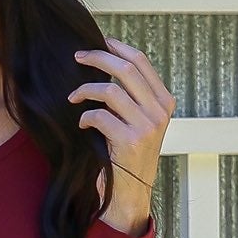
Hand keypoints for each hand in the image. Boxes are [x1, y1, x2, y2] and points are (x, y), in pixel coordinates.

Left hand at [67, 39, 174, 223]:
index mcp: (164, 103)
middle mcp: (159, 112)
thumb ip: (132, 98)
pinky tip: (82, 125)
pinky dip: (85, 117)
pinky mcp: (130, 141)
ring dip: (85, 90)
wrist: (130, 195)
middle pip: (126, 69)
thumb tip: (108, 62)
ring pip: (111, 91)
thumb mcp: (139, 123)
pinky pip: (100, 116)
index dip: (117, 47)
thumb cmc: (128, 157)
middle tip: (77, 58)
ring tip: (73, 97)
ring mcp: (147, 127)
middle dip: (97, 58)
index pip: (141, 62)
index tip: (99, 41)